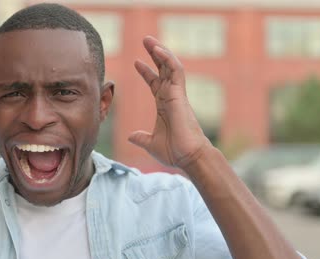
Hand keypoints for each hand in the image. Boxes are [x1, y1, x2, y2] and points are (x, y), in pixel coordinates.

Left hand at [128, 36, 210, 168]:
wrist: (188, 157)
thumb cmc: (174, 152)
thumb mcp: (151, 144)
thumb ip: (141, 138)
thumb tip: (131, 136)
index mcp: (165, 106)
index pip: (155, 84)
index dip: (147, 72)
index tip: (137, 62)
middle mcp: (171, 98)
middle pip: (163, 71)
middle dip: (154, 55)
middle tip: (145, 40)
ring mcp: (176, 95)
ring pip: (170, 67)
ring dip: (160, 52)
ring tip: (149, 40)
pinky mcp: (180, 95)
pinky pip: (176, 72)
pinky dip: (168, 59)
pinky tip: (158, 50)